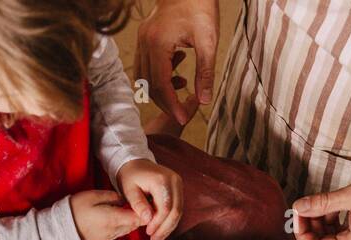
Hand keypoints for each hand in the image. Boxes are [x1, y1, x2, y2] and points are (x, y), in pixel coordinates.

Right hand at [70, 189, 142, 239]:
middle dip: (141, 215)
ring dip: (133, 220)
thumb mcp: (94, 196)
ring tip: (134, 208)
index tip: (148, 201)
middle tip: (143, 203)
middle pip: (135, 224)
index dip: (146, 211)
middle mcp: (115, 230)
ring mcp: (111, 236)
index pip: (138, 217)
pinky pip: (121, 231)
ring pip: (129, 228)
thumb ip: (112, 197)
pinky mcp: (107, 238)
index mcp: (114, 218)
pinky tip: (123, 215)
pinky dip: (125, 224)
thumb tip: (124, 199)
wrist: (63, 228)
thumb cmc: (77, 208)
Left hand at [117, 160, 183, 239]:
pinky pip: (177, 208)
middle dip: (165, 228)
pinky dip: (170, 220)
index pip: (165, 207)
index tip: (149, 232)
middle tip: (155, 239)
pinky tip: (162, 229)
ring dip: (169, 227)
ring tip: (158, 238)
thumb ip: (138, 204)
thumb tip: (148, 219)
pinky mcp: (178, 188)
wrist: (135, 163)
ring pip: (179, 211)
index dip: (158, 223)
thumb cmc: (130, 176)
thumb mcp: (128, 189)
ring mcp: (178, 184)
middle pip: (175, 211)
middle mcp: (174, 181)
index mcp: (161, 180)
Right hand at [135, 0, 218, 127]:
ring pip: (143, 76)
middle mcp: (144, 42)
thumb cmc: (199, 6)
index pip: (160, 84)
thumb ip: (205, 73)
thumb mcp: (208, 41)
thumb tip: (204, 100)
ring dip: (160, 90)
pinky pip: (145, 64)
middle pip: (148, 84)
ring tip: (182, 88)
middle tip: (183, 111)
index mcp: (157, 43)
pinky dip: (158, 75)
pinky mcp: (144, 37)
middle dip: (165, 102)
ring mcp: (142, 39)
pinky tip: (177, 71)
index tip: (183, 117)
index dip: (171, 104)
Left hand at [292, 170, 350, 239]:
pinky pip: (345, 238)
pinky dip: (335, 225)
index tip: (298, 213)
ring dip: (323, 225)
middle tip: (307, 205)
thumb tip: (299, 207)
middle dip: (311, 228)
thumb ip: (323, 203)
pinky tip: (336, 208)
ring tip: (324, 204)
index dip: (302, 233)